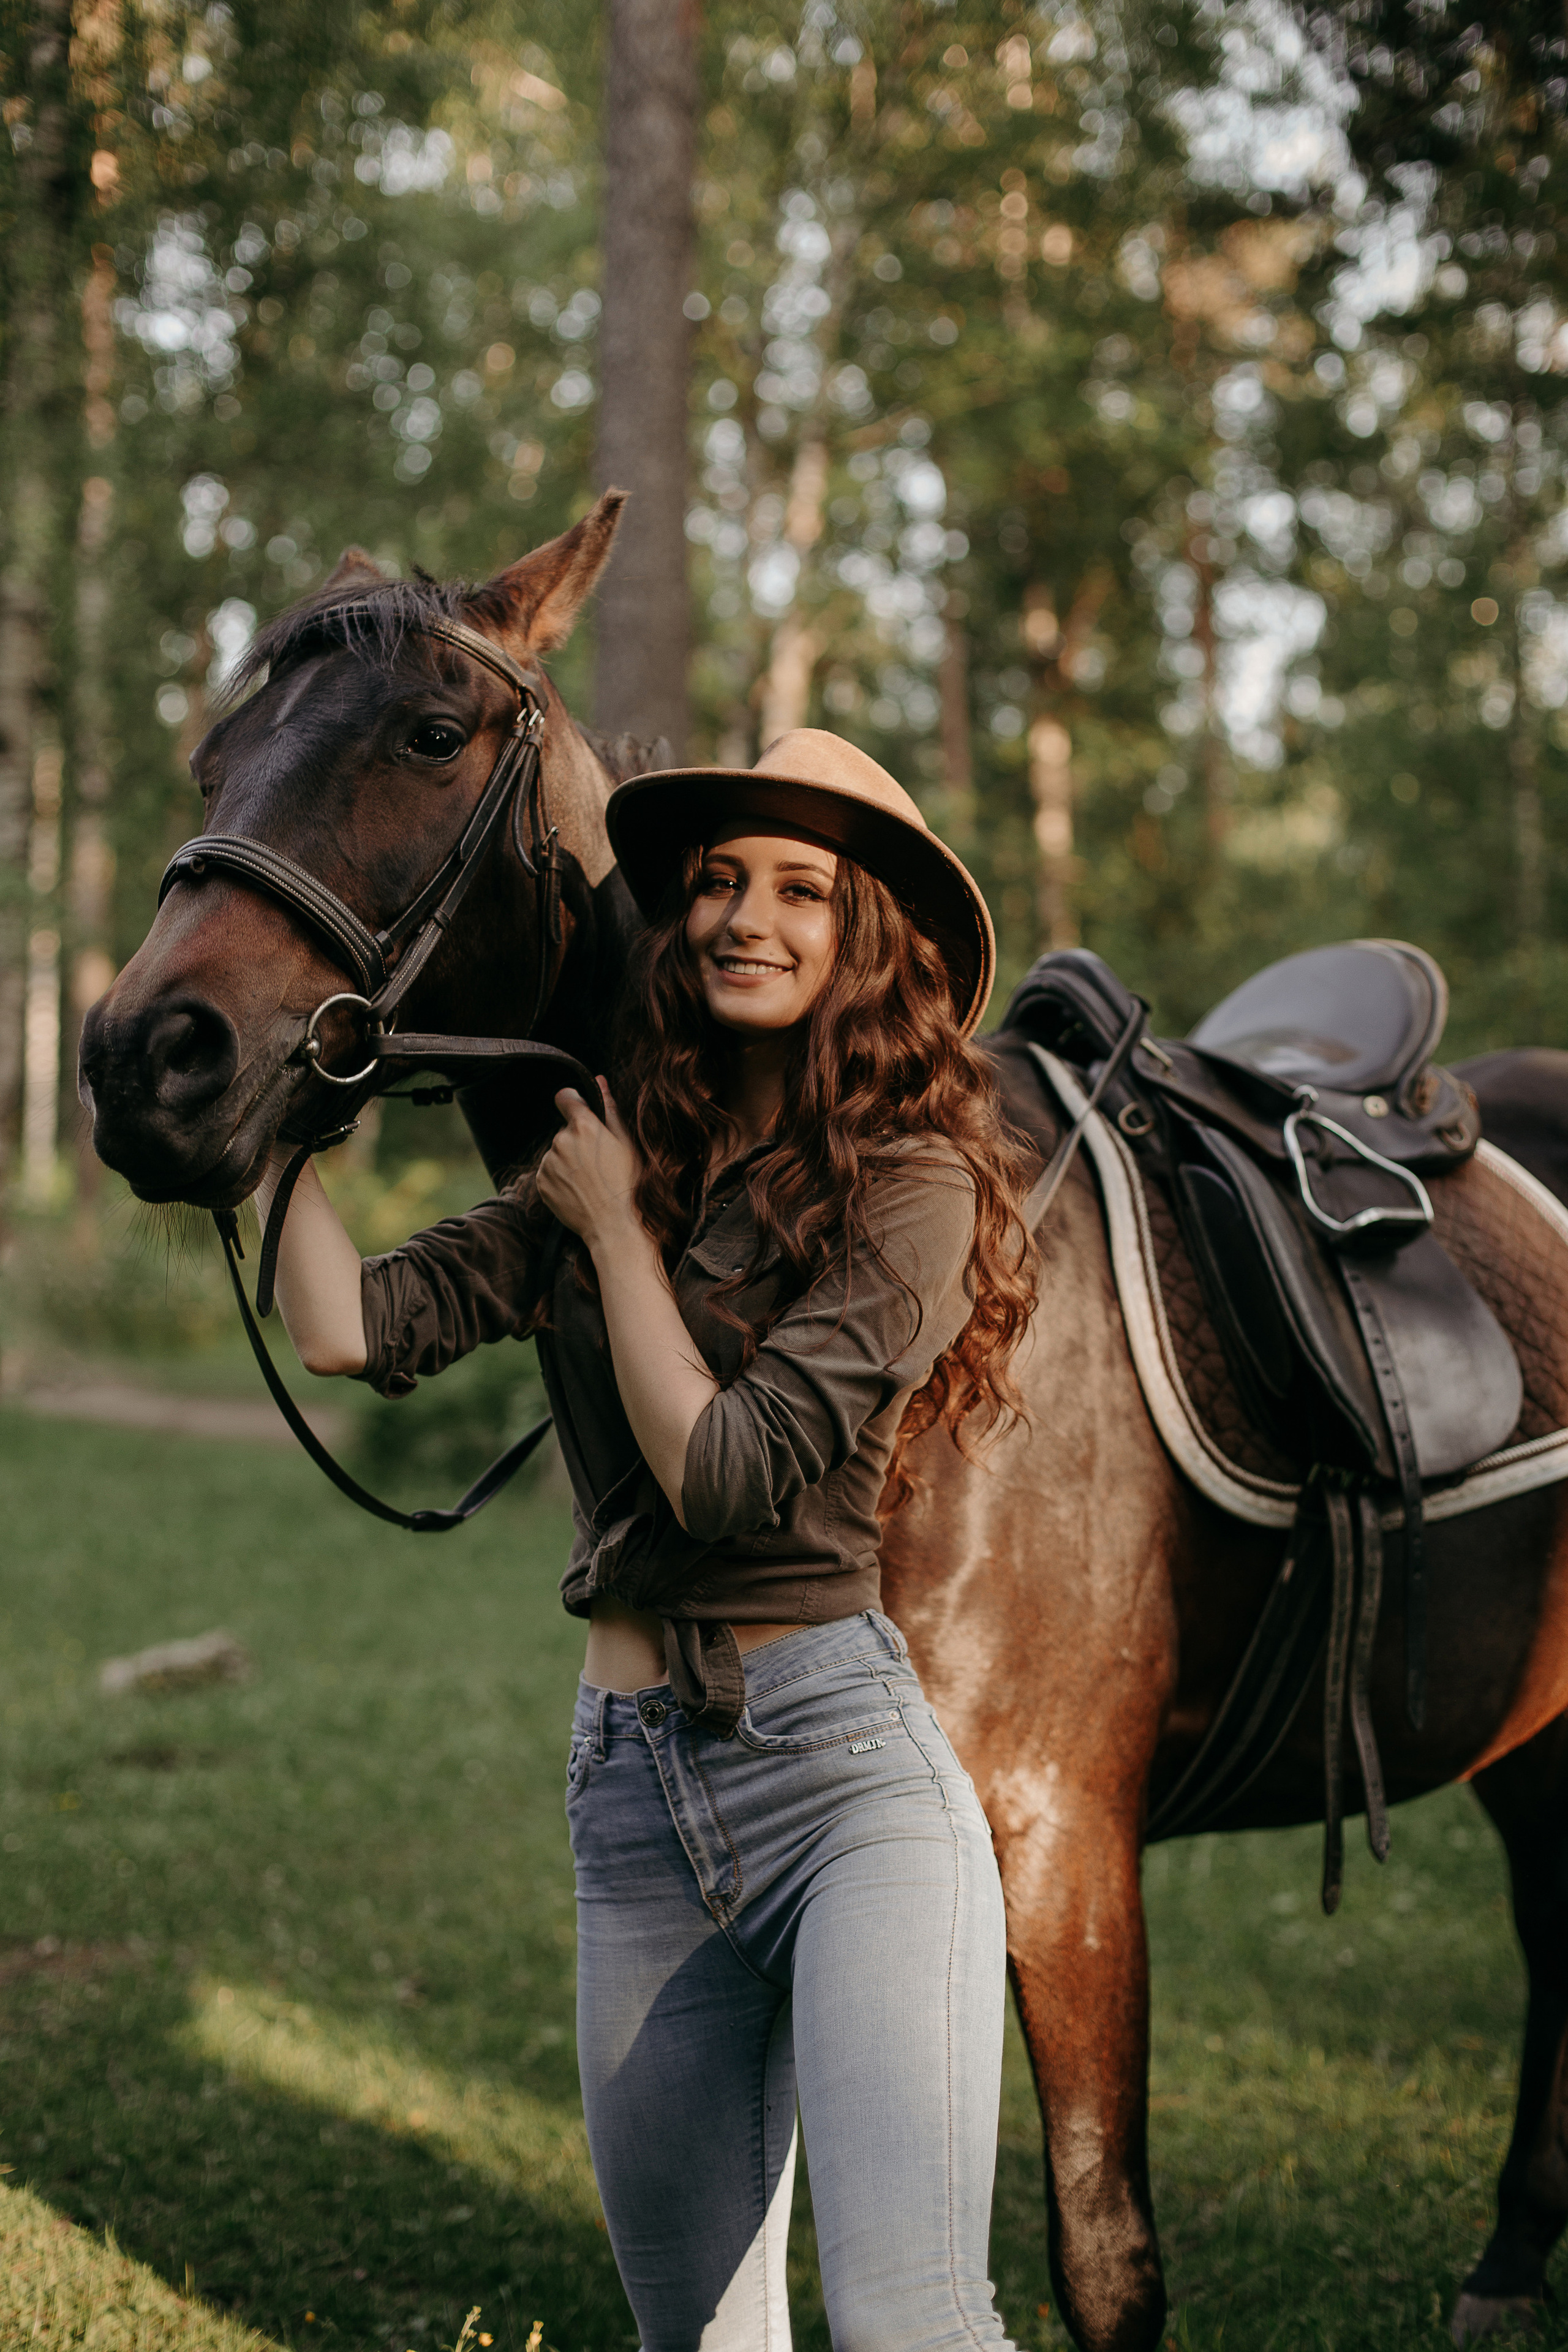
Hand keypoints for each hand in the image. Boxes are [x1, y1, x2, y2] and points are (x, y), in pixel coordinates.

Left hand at [537, 1083, 644, 1251]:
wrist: (614, 1225)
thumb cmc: (627, 1183)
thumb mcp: (626, 1143)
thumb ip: (609, 1109)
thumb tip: (600, 1081)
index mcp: (583, 1126)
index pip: (566, 1097)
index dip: (573, 1102)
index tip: (580, 1111)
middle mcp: (560, 1140)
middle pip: (565, 1130)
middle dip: (577, 1140)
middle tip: (598, 1163)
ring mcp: (548, 1162)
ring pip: (556, 1152)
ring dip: (568, 1160)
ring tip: (589, 1180)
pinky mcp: (541, 1182)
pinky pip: (548, 1171)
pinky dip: (559, 1177)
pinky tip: (578, 1190)